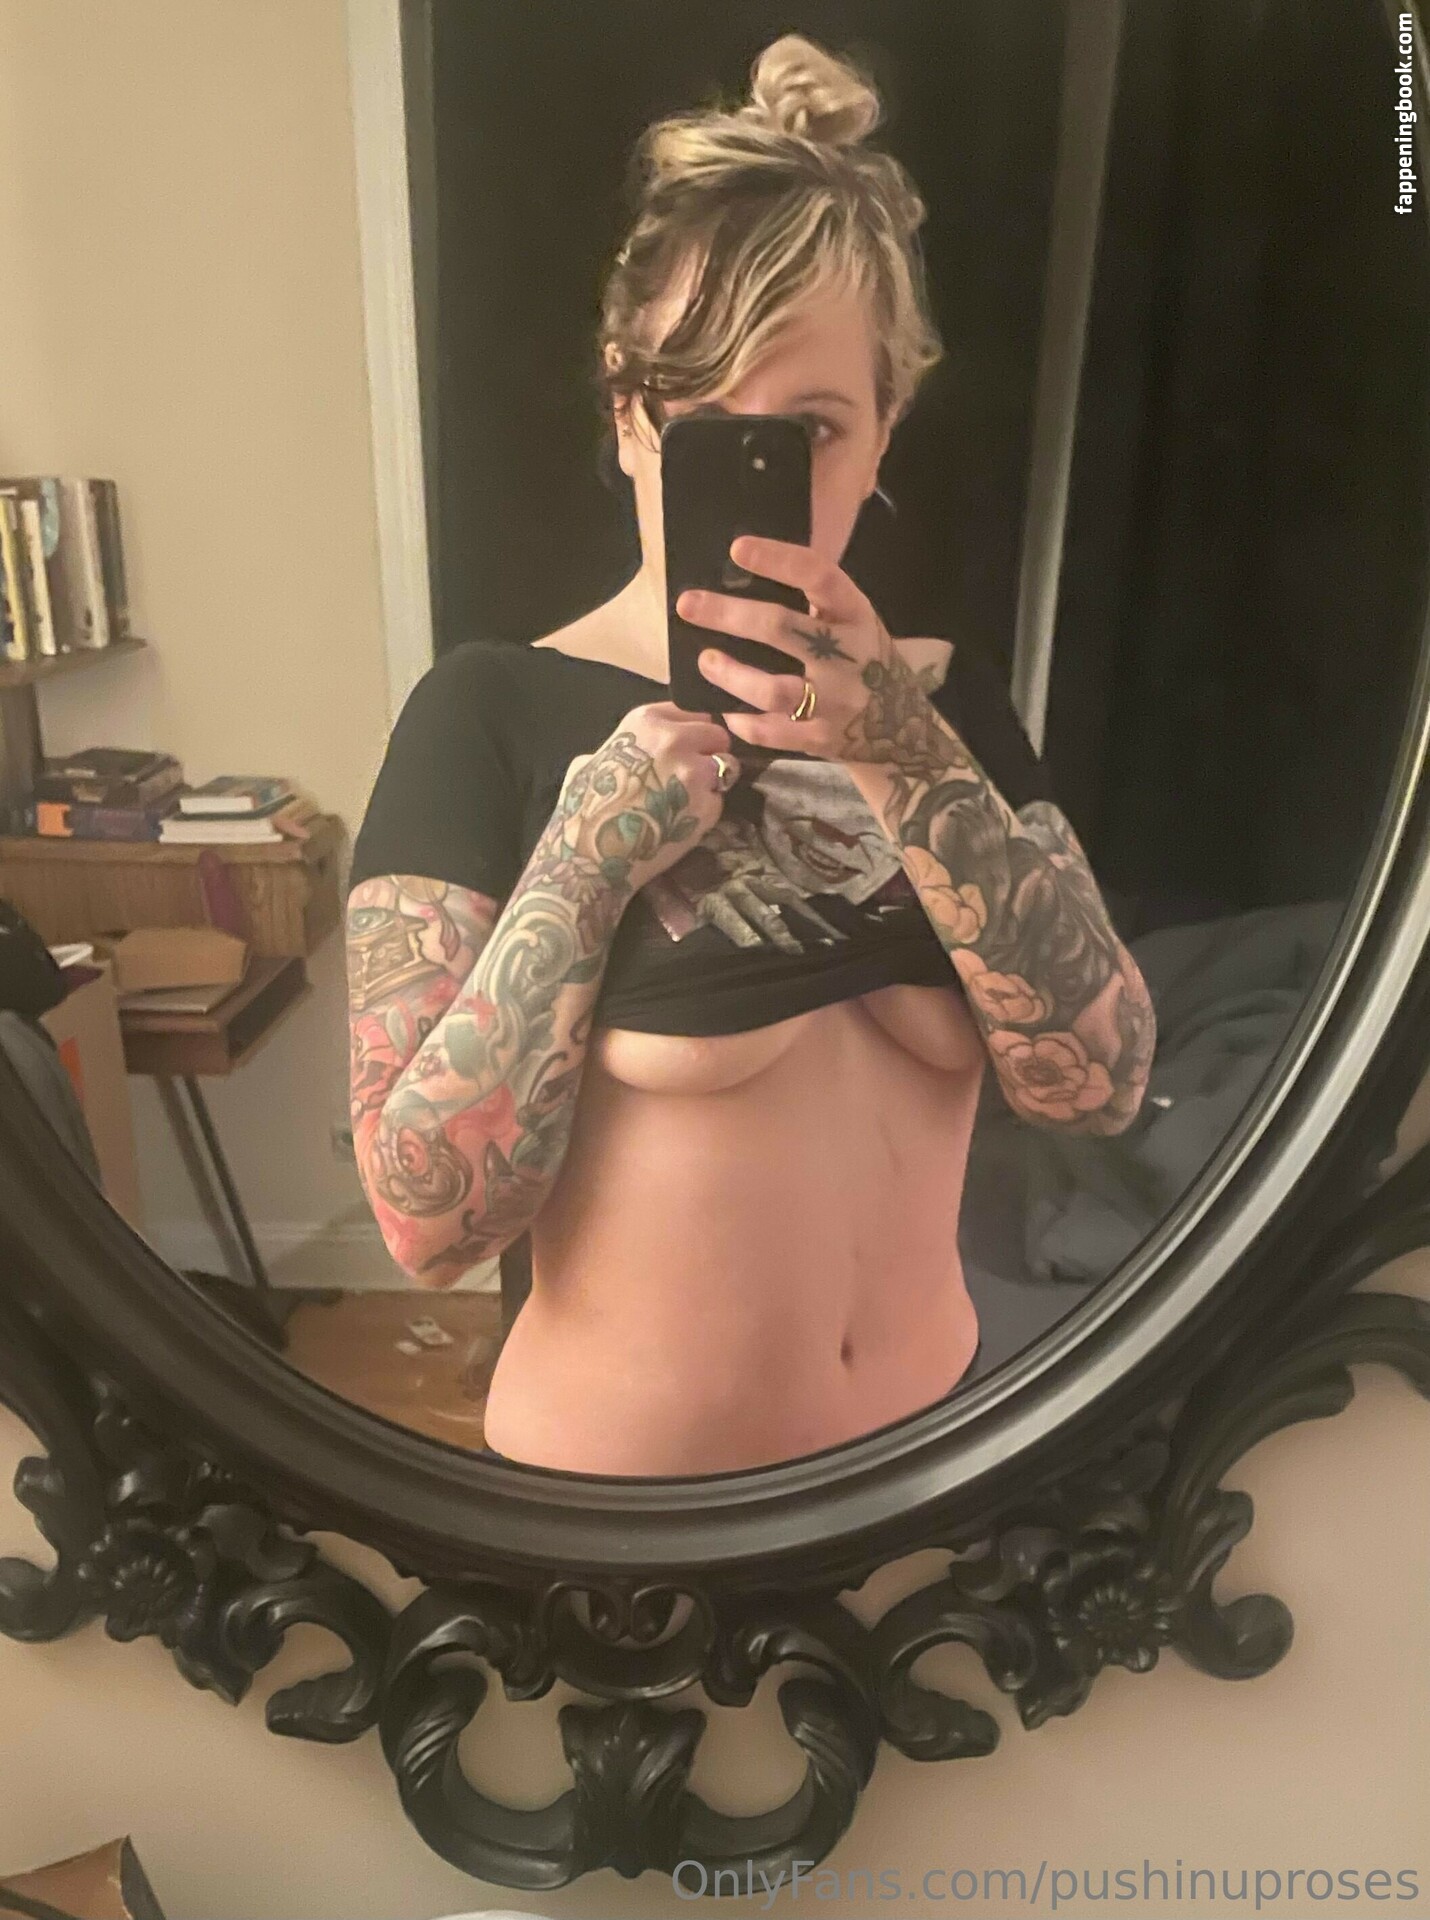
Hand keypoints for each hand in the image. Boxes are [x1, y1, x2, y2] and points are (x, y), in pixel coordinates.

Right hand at [559, 702, 740, 888]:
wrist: (592, 857)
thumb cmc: (583, 811)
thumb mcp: (589, 762)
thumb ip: (618, 748)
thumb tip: (626, 750)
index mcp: (646, 721)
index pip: (691, 712)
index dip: (691, 731)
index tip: (686, 746)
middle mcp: (674, 739)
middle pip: (716, 734)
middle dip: (710, 752)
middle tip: (694, 775)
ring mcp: (695, 772)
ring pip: (727, 765)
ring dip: (716, 780)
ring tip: (691, 799)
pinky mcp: (709, 806)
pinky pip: (720, 800)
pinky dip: (708, 811)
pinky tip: (684, 821)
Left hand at [675, 535, 932, 766]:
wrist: (905, 732)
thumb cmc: (866, 663)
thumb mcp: (855, 625)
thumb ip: (817, 606)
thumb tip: (742, 580)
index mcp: (857, 615)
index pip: (819, 576)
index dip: (778, 560)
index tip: (737, 548)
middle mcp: (850, 656)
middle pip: (781, 629)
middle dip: (729, 614)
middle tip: (687, 605)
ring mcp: (837, 702)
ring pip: (772, 689)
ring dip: (731, 674)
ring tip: (705, 661)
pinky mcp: (822, 740)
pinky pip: (772, 732)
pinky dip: (743, 721)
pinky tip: (726, 710)